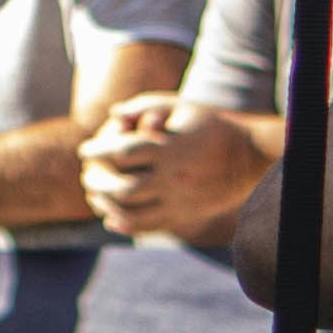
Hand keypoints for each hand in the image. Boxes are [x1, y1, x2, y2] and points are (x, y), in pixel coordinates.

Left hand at [77, 96, 269, 243]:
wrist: (247, 155)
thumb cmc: (208, 124)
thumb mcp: (179, 106)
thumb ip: (144, 106)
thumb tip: (113, 114)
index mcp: (171, 148)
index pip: (123, 152)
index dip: (98, 151)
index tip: (85, 151)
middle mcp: (174, 177)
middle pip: (123, 187)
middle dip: (97, 183)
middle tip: (85, 176)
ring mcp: (180, 200)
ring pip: (133, 213)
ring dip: (107, 206)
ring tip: (95, 196)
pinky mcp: (186, 215)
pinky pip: (150, 227)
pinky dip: (126, 226)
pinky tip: (111, 219)